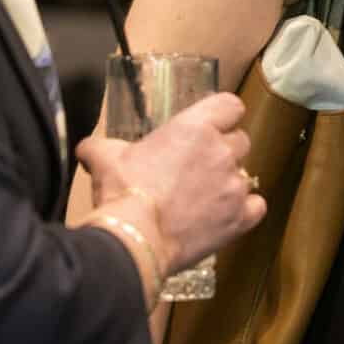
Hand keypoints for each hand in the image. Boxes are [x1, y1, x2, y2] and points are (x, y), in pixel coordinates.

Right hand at [76, 94, 264, 271]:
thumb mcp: (105, 158)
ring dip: (230, 183)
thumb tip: (86, 148)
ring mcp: (234, 185)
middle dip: (225, 151)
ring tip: (205, 198)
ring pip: (246, 175)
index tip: (214, 126)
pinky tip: (226, 216)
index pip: (230, 105)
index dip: (224, 115)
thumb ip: (100, 146)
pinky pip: (256, 207)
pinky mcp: (239, 218)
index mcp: (194, 127)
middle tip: (201, 167)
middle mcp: (221, 151)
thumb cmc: (122, 192)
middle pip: (241, 140)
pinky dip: (245, 211)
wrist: (134, 237)